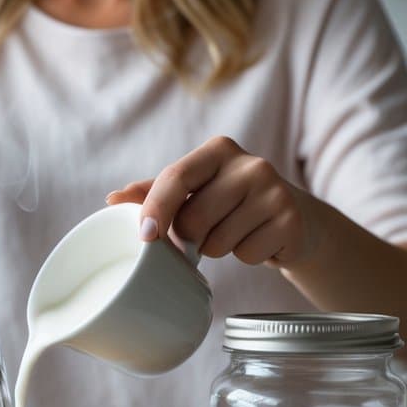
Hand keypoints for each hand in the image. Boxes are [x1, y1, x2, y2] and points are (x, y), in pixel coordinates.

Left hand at [107, 136, 324, 266]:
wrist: (294, 219)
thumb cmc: (231, 204)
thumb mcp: (195, 191)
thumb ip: (154, 193)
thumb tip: (112, 200)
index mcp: (218, 150)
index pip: (175, 178)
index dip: (155, 209)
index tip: (145, 237)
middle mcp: (250, 164)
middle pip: (193, 219)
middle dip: (190, 237)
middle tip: (207, 231)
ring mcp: (274, 191)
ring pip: (217, 242)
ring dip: (218, 249)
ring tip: (236, 232)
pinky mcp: (290, 220)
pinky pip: (245, 255)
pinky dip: (246, 256)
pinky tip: (258, 240)